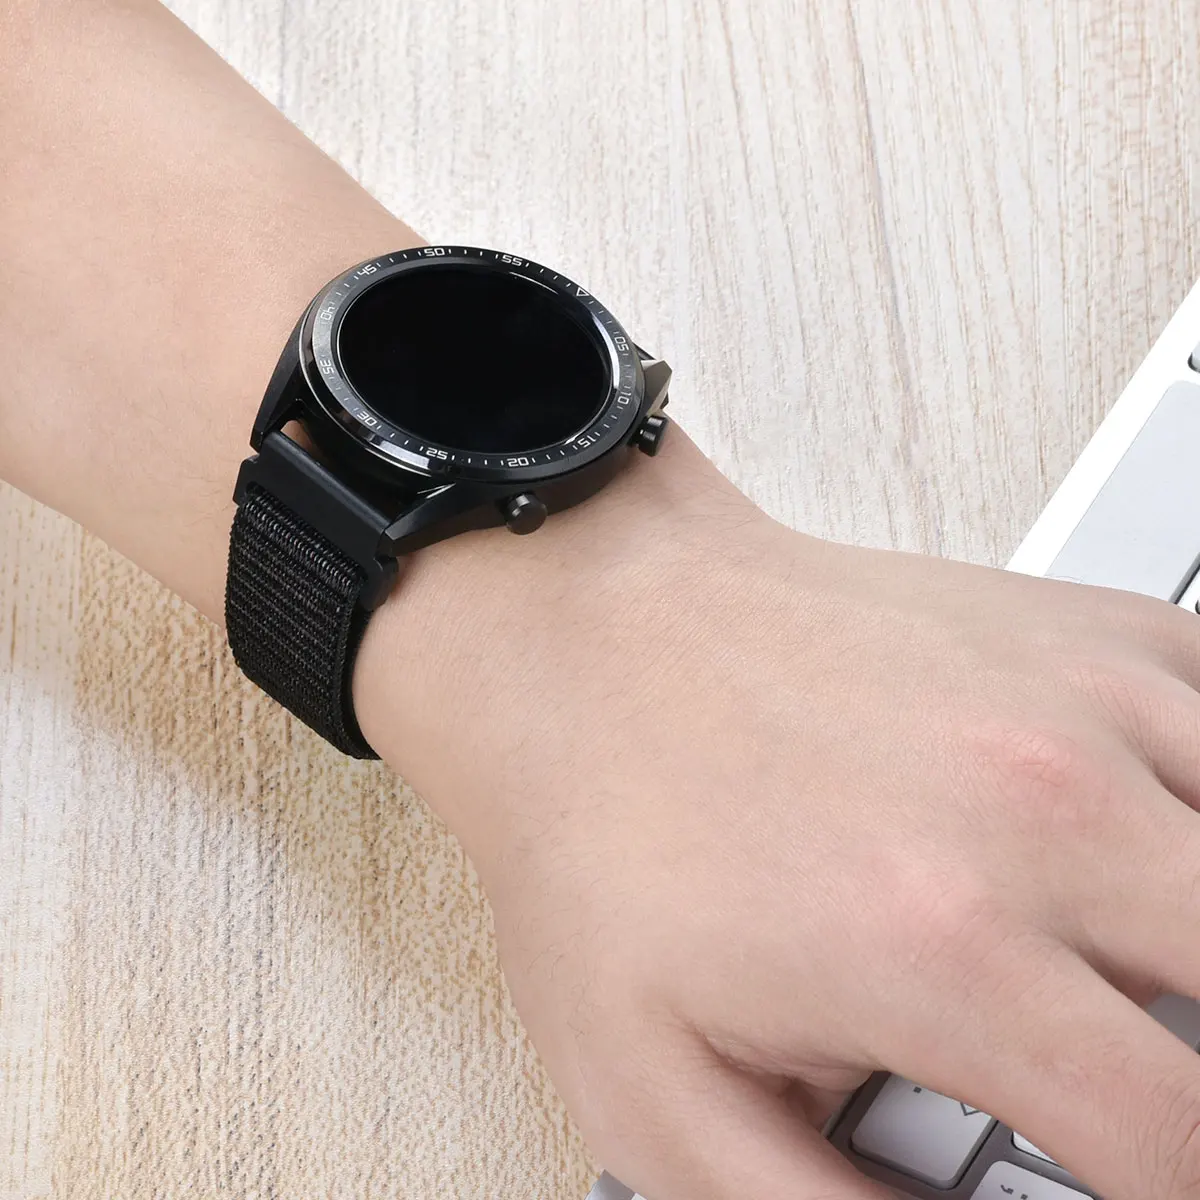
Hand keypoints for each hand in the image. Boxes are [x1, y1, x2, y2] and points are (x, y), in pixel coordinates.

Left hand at [452, 473, 1199, 1199]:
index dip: (1166, 1190)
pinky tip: (1142, 841)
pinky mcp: (1077, 634)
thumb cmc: (603, 837)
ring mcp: (1077, 701)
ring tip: (1120, 969)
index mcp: (943, 949)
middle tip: (1124, 1078)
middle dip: (1197, 1073)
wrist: (592, 642)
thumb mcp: (660, 1092)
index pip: (1178, 1143)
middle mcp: (1040, 811)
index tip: (1120, 1173)